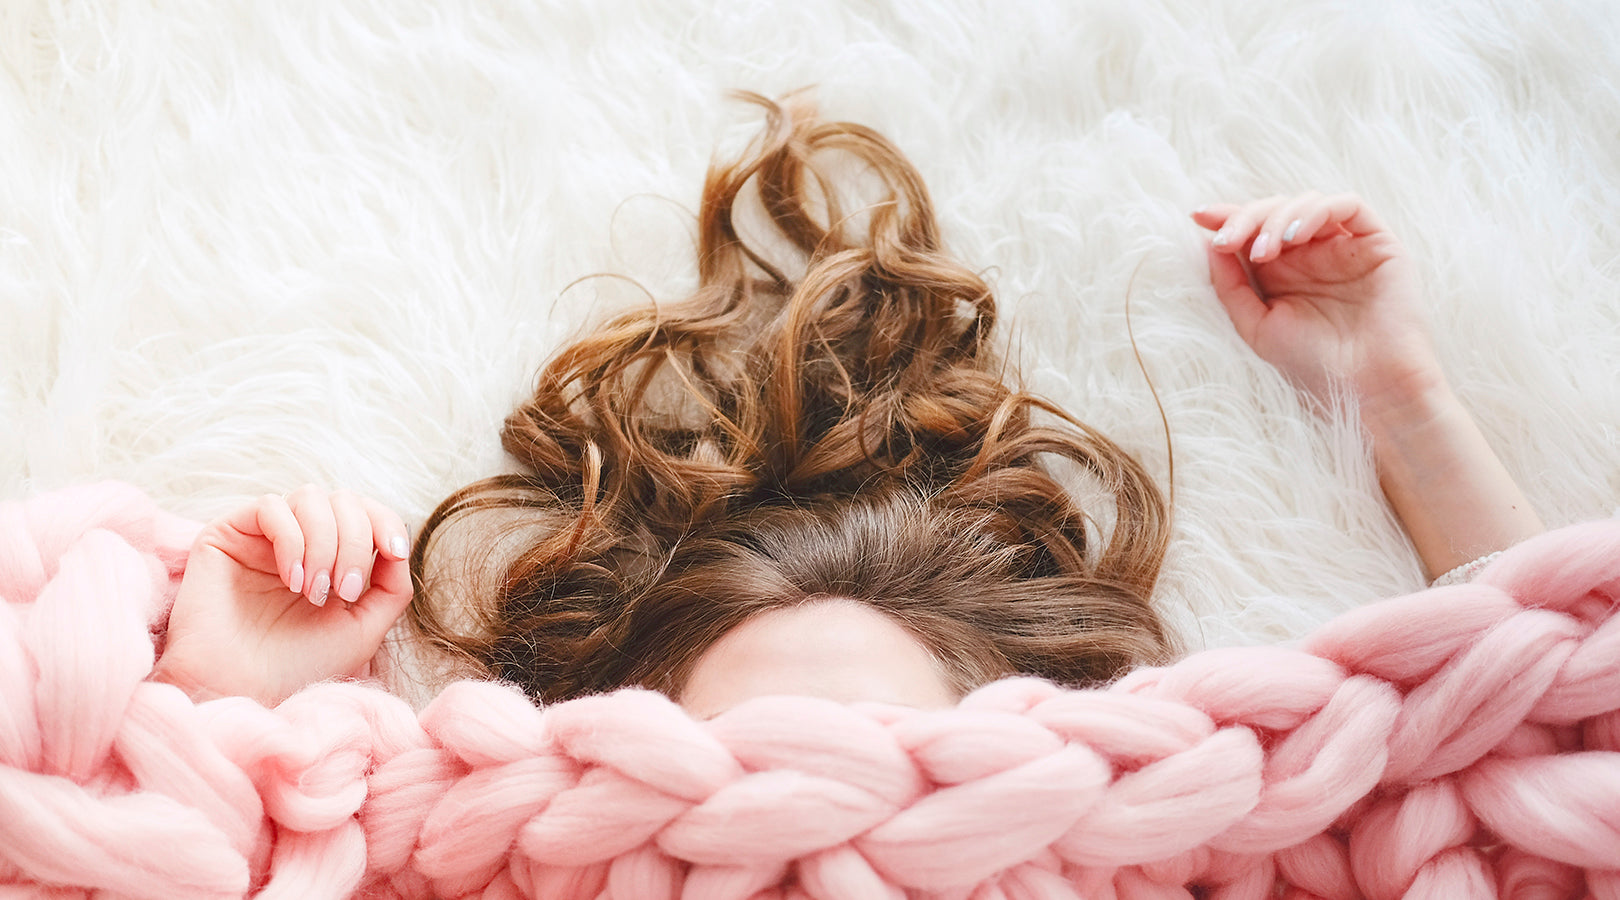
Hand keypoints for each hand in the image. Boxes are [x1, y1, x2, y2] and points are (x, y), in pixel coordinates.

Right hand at [155, 487, 412, 705]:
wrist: (242, 689)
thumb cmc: (300, 664)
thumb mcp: (364, 627)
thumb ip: (392, 586)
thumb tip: (398, 545)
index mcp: (331, 556)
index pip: (366, 512)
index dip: (386, 522)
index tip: (395, 554)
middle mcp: (299, 540)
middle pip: (344, 500)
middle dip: (355, 542)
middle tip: (344, 591)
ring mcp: (263, 535)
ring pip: (310, 497)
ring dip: (324, 542)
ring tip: (313, 591)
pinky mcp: (227, 534)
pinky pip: (270, 506)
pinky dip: (292, 539)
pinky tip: (290, 579)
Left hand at [1193, 193, 1442, 418]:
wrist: (1368, 386)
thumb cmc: (1314, 363)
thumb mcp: (1257, 326)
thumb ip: (1231, 287)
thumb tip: (1208, 244)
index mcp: (1283, 272)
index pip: (1253, 231)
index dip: (1227, 217)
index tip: (1199, 217)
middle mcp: (1313, 254)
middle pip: (1275, 211)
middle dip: (1246, 218)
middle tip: (1227, 241)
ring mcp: (1344, 245)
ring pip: (1306, 203)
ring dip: (1276, 219)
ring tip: (1264, 252)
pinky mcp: (1377, 241)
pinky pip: (1348, 205)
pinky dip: (1315, 212)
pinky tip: (1294, 237)